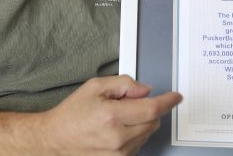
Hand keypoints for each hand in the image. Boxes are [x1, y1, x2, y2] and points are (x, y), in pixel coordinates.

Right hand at [42, 75, 181, 154]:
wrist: (56, 140)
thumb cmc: (72, 114)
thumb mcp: (94, 87)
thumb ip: (123, 84)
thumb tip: (145, 90)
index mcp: (112, 115)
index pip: (152, 108)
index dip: (168, 101)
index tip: (176, 97)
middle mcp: (118, 137)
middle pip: (153, 122)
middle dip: (149, 110)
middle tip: (130, 104)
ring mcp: (119, 153)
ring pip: (147, 134)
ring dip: (141, 123)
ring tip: (116, 119)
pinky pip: (138, 145)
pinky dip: (134, 135)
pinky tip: (116, 130)